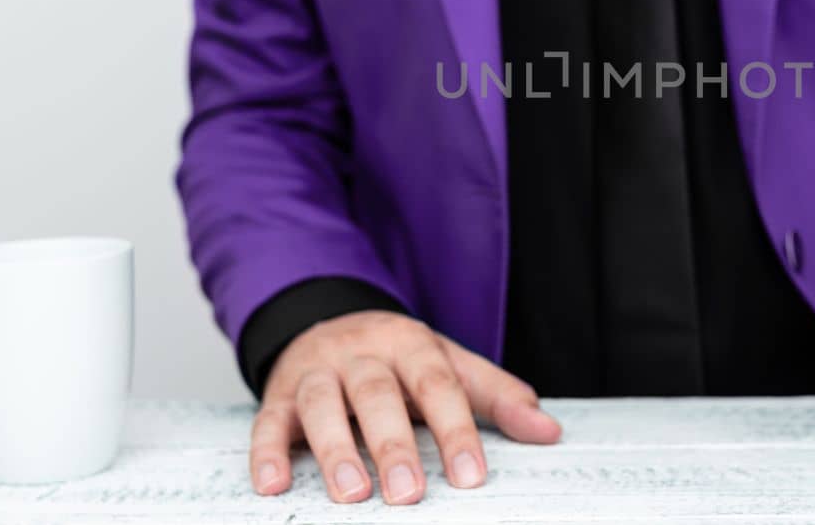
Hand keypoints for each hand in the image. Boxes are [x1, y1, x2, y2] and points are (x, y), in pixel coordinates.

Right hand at [250, 310, 560, 504]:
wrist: (327, 319)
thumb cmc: (399, 358)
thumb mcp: (452, 365)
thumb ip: (497, 397)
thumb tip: (548, 431)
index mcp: (410, 343)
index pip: (437, 384)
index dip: (455, 430)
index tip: (471, 475)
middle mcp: (361, 353)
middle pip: (376, 393)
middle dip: (393, 444)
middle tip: (408, 494)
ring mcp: (316, 372)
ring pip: (320, 405)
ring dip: (334, 450)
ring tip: (351, 494)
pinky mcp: (278, 395)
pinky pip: (267, 422)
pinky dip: (266, 453)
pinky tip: (274, 485)